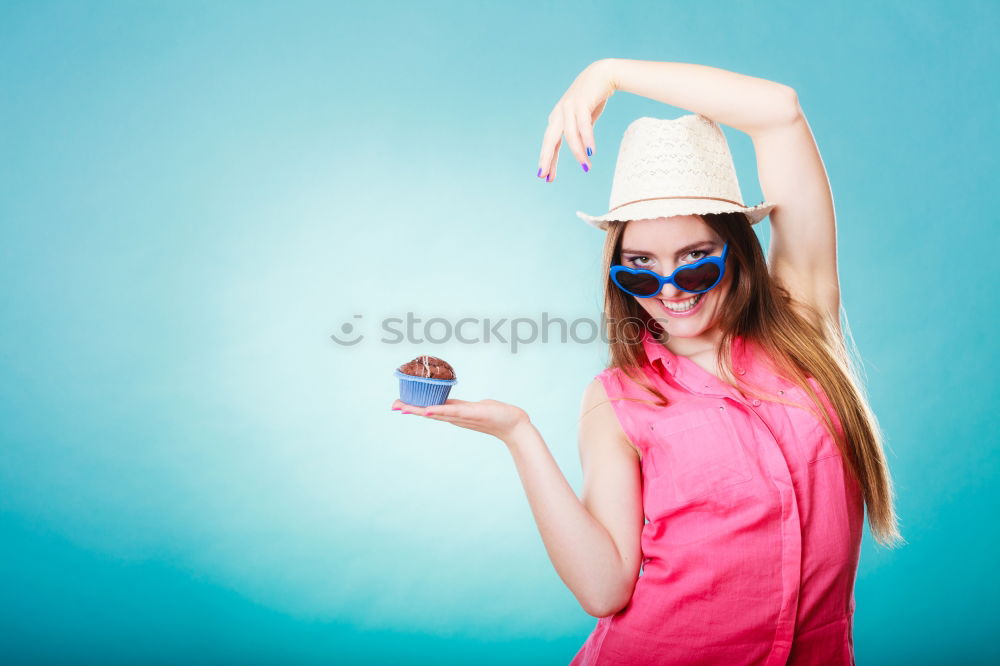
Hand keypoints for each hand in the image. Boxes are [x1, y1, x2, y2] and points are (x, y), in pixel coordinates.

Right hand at [391, 398, 530, 442]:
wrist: (513, 425)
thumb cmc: (496, 415)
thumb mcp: (473, 408)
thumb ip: (462, 407)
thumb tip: (455, 405)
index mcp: (454, 413)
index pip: (430, 409)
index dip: (414, 407)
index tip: (398, 405)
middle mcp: (454, 416)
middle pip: (428, 412)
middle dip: (410, 409)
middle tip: (393, 406)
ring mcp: (461, 416)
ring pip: (436, 412)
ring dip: (419, 410)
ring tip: (403, 407)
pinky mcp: (470, 414)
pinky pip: (452, 412)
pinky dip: (439, 410)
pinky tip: (428, 410)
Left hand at [538, 58, 615, 181]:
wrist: (603, 74)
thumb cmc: (592, 98)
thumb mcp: (582, 119)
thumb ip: (578, 133)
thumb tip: (581, 151)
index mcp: (557, 119)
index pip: (550, 143)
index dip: (548, 160)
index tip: (546, 178)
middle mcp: (559, 114)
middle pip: (550, 140)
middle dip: (547, 158)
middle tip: (545, 176)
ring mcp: (569, 107)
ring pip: (569, 135)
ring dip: (577, 153)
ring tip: (585, 167)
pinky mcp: (581, 103)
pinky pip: (583, 125)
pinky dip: (587, 139)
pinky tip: (590, 152)